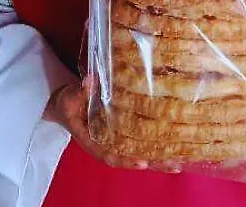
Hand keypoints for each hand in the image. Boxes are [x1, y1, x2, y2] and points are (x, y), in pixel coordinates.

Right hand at [46, 76, 180, 172]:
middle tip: (173, 165)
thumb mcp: (69, 97)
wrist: (66, 103)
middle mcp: (107, 144)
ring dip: (158, 157)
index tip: (142, 162)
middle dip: (152, 163)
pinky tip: (174, 145)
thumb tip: (91, 80)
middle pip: (130, 158)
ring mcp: (116, 140)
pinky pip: (139, 141)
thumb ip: (80, 91)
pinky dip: (155, 144)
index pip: (109, 156)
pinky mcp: (123, 132)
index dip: (126, 161)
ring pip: (138, 152)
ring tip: (180, 160)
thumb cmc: (67, 103)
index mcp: (92, 141)